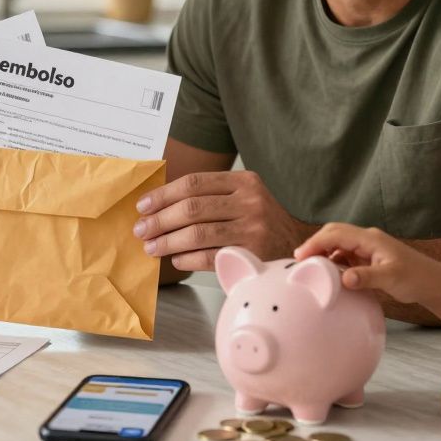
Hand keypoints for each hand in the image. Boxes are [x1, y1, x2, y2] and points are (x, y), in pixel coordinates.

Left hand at [134, 171, 313, 270]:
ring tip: (151, 247)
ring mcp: (253, 229)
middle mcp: (250, 202)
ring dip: (167, 242)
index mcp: (244, 181)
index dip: (163, 194)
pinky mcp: (252, 255)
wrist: (299, 245)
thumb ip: (210, 195)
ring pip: (197, 233)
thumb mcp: (243, 197)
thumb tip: (159, 204)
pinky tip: (175, 259)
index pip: (194, 183)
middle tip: (141, 229)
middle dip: (160, 220)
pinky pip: (209, 257)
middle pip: (192, 208)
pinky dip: (187, 259)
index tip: (143, 205)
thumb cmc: (260, 221)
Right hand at [294, 222, 440, 304]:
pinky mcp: (368, 257)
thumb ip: (367, 277)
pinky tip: (329, 271)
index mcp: (370, 239)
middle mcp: (367, 239)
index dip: (315, 243)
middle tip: (299, 260)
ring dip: (323, 251)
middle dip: (315, 243)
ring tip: (310, 266)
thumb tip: (344, 278)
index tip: (300, 256)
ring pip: (338, 242)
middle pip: (334, 233)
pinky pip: (345, 253)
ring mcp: (367, 247)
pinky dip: (333, 259)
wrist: (433, 283)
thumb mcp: (391, 278)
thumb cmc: (415, 278)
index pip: (336, 234)